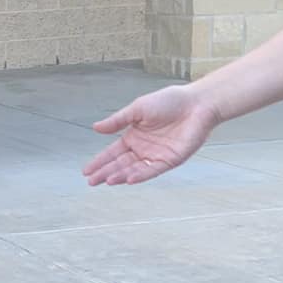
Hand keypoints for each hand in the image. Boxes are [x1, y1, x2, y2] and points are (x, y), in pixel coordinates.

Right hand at [82, 84, 220, 185]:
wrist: (196, 104)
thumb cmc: (169, 101)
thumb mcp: (137, 109)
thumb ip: (117, 121)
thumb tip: (95, 128)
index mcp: (134, 136)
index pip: (113, 153)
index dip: (100, 161)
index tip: (86, 171)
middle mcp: (143, 148)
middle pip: (121, 164)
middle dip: (106, 172)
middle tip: (92, 181)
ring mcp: (156, 156)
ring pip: (134, 169)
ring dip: (120, 176)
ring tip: (107, 181)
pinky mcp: (170, 160)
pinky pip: (153, 170)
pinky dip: (141, 175)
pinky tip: (129, 178)